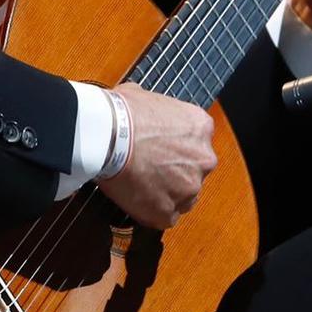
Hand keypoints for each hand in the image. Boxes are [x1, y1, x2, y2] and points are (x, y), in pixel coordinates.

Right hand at [96, 83, 216, 228]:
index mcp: (201, 128)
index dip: (176, 149)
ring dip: (166, 194)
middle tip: (149, 169)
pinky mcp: (167, 211)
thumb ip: (154, 108)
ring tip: (139, 186)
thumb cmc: (122, 113)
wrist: (108, 136)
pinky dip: (151, 211)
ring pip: (182, 197)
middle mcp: (204, 159)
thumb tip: (140, 107)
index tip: (159, 150)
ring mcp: (188, 188)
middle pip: (193, 171)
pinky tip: (135, 199)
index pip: (196, 144)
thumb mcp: (144, 95)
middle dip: (175, 173)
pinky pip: (164, 216)